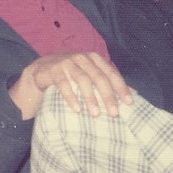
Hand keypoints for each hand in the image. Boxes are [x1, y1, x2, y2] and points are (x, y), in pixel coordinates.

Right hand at [9, 52, 132, 119]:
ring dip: (90, 98)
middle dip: (108, 96)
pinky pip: (63, 83)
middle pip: (99, 77)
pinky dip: (71, 96)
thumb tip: (133, 94)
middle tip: (114, 113)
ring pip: (82, 79)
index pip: (111, 73)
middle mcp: (82, 58)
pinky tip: (76, 109)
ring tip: (95, 114)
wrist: (40, 71)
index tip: (128, 103)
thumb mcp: (89, 75)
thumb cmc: (70, 75)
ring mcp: (66, 62)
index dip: (121, 87)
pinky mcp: (52, 70)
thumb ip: (106, 81)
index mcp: (94, 58)